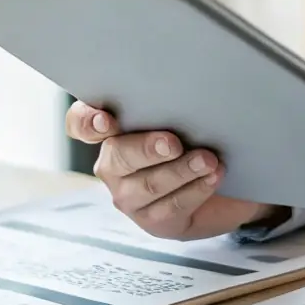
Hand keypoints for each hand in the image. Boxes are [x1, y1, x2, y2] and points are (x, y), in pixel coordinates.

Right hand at [66, 101, 282, 239]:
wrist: (223, 189)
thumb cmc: (197, 141)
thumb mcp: (186, 117)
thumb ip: (175, 103)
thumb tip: (191, 83)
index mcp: (110, 132)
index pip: (81, 123)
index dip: (87, 122)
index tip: (107, 121)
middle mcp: (112, 165)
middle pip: (117, 155)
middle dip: (146, 148)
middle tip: (174, 143)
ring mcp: (129, 197)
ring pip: (148, 184)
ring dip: (180, 170)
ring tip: (208, 160)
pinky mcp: (152, 220)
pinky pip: (171, 206)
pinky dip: (195, 190)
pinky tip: (213, 177)